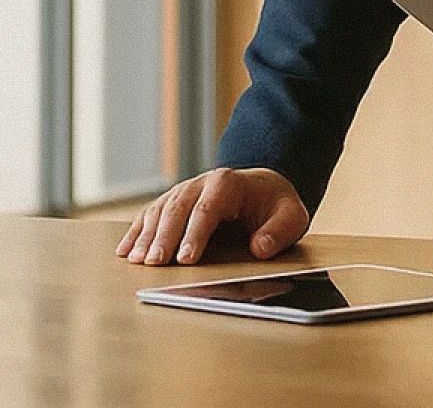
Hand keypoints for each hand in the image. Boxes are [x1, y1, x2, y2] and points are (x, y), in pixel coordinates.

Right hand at [117, 168, 309, 265]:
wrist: (262, 188)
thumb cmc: (274, 205)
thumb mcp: (291, 215)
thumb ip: (281, 230)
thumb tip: (261, 248)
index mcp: (229, 183)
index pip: (208, 208)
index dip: (195, 233)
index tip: (186, 258)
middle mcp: (202, 184)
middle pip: (178, 208)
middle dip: (166, 236)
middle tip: (155, 264)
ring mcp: (184, 191)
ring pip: (160, 211)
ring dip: (147, 236)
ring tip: (138, 261)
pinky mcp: (172, 203)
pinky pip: (150, 215)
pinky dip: (136, 232)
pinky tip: (125, 250)